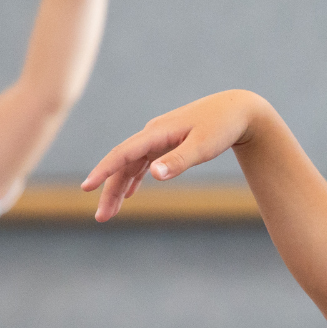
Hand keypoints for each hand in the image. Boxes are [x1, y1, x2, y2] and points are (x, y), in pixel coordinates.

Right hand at [81, 91, 268, 220]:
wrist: (239, 110)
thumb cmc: (222, 127)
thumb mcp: (203, 146)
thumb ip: (178, 161)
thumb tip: (154, 174)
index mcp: (157, 133)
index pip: (123, 153)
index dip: (103, 171)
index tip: (87, 188)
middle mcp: (152, 134)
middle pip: (123, 163)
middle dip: (109, 190)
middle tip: (101, 217)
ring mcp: (159, 138)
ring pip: (131, 165)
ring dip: (119, 188)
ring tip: (109, 213)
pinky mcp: (167, 142)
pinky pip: (143, 162)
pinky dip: (134, 178)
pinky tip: (129, 194)